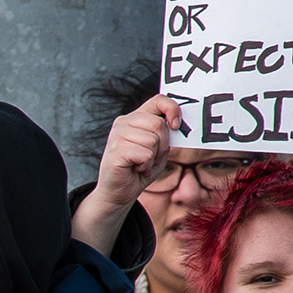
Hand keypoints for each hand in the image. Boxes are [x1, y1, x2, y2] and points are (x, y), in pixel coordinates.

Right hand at [76, 96, 182, 239]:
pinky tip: (135, 169)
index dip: (172, 109)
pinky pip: (144, 154)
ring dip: (152, 157)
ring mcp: (117, 135)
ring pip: (152, 140)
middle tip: (152, 157)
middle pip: (158, 124)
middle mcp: (123, 122)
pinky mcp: (115, 150)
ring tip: (142, 164)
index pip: (158, 100)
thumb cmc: (140, 169)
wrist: (119, 192)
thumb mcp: (158, 148)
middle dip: (162, 145)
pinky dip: (145, 166)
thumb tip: (176, 124)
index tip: (176, 126)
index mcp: (135, 118)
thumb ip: (165, 133)